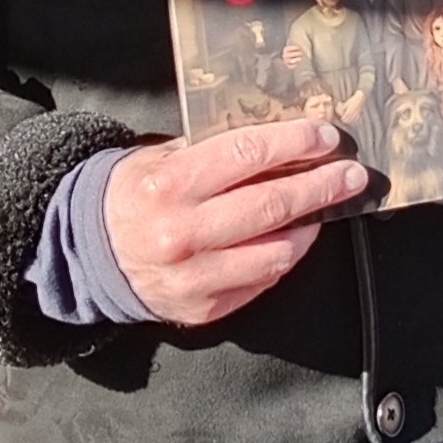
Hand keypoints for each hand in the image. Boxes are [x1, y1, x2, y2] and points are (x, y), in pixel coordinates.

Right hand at [101, 121, 367, 327]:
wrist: (91, 255)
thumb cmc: (134, 196)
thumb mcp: (161, 159)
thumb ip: (212, 151)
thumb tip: (279, 139)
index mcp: (169, 185)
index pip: (246, 155)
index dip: (293, 143)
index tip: (325, 136)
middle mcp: (183, 233)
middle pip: (272, 205)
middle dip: (321, 186)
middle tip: (351, 174)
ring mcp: (195, 276)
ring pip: (277, 251)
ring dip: (311, 226)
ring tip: (327, 206)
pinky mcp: (205, 306)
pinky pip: (263, 279)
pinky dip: (285, 255)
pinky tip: (295, 236)